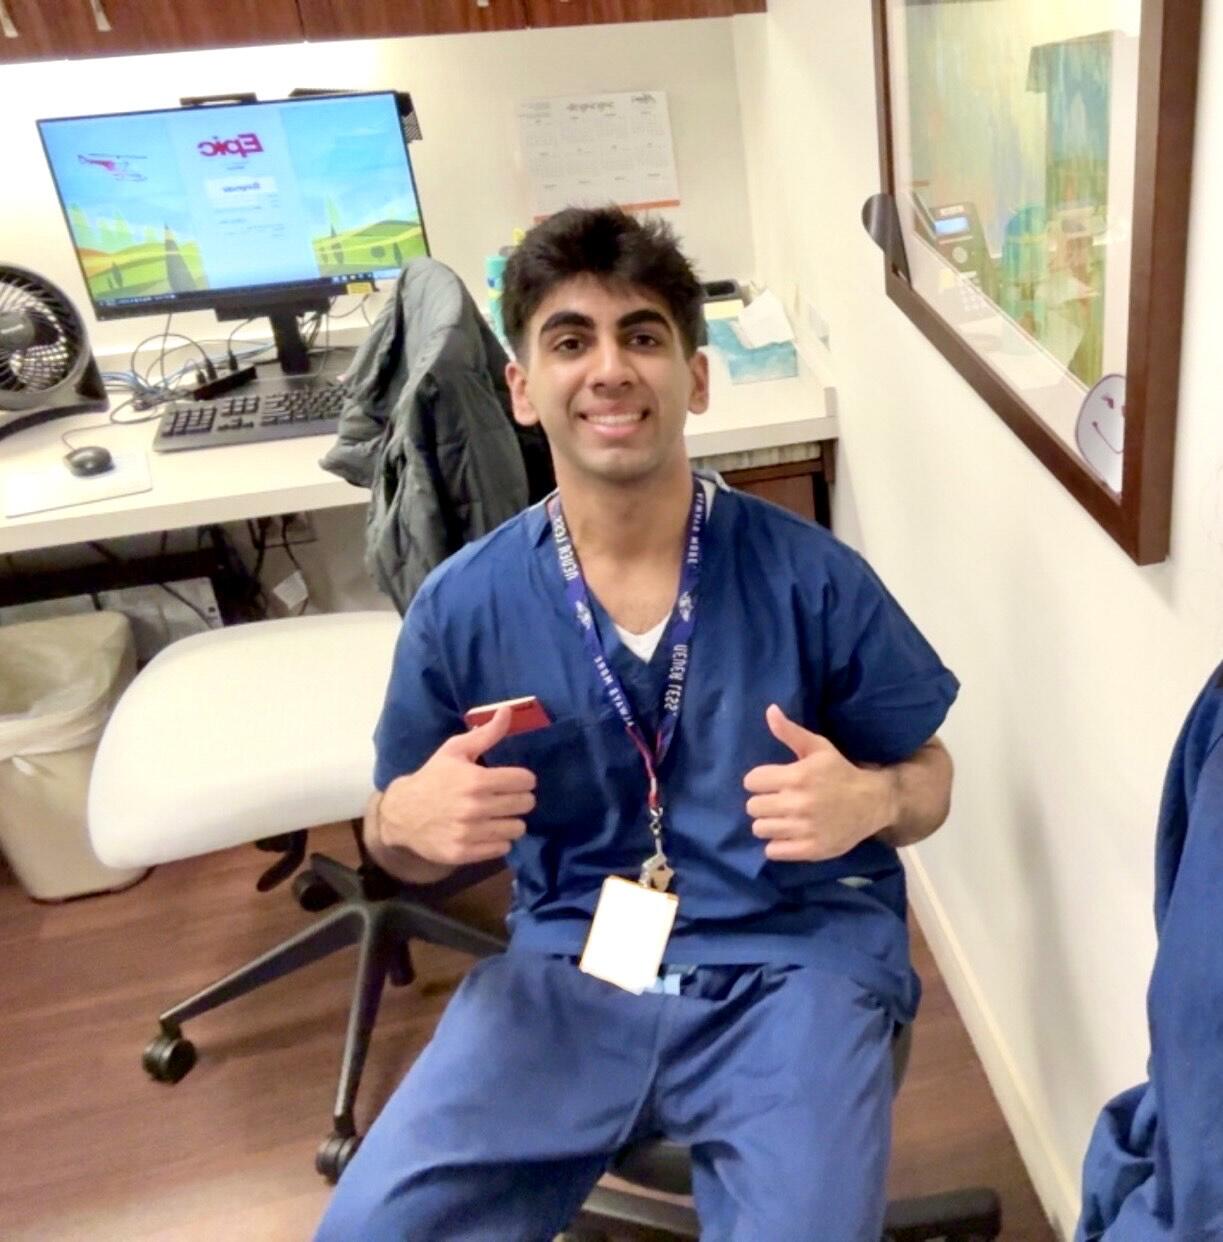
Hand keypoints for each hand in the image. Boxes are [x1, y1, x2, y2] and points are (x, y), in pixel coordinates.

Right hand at [379, 707, 536, 866]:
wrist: (402, 813)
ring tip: (498, 815)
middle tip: (508, 797)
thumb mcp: (455, 750)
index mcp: (476, 780)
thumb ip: (486, 733)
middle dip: (521, 799)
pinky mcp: (464, 852)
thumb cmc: (433, 777)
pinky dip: (499, 840)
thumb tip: (508, 711)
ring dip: (511, 821)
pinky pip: (502, 849)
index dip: (524, 779)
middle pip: (525, 805)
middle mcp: (475, 807)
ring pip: (517, 829)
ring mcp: (469, 832)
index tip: (515, 780)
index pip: (524, 781)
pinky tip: (487, 831)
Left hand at [743, 705, 895, 862]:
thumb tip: (769, 710)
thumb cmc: (840, 772)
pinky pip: (773, 851)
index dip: (759, 780)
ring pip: (760, 829)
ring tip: (782, 818)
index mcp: (797, 776)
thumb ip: (790, 732)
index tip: (771, 782)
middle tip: (778, 801)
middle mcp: (798, 803)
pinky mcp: (810, 850)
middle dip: (763, 802)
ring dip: (768, 823)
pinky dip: (777, 844)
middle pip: (752, 806)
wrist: (872, 802)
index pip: (752, 781)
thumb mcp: (818, 748)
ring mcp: (804, 829)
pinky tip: (788, 835)